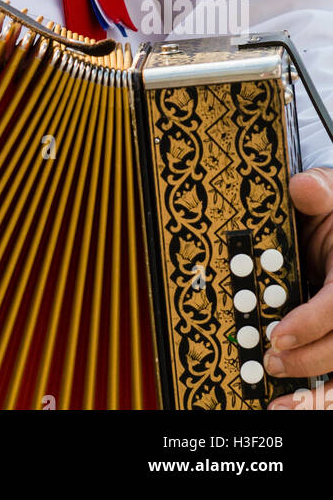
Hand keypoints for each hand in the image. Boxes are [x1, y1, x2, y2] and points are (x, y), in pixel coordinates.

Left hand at [266, 167, 332, 409]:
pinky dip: (317, 397)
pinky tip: (289, 407)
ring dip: (314, 388)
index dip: (311, 323)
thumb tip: (303, 188)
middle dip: (307, 358)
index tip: (277, 333)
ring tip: (277, 400)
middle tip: (268, 358)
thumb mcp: (332, 191)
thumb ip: (319, 191)